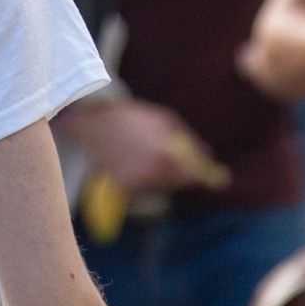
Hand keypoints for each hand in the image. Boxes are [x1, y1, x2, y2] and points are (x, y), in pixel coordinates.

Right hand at [59, 97, 228, 195]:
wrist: (94, 121)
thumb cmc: (134, 116)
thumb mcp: (166, 120)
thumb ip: (190, 141)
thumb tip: (209, 157)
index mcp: (167, 156)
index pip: (193, 176)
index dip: (201, 175)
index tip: (210, 176)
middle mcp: (153, 174)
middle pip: (177, 184)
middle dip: (178, 173)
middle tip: (168, 157)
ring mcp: (137, 183)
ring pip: (159, 187)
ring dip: (160, 177)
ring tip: (146, 155)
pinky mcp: (121, 188)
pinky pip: (142, 189)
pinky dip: (142, 180)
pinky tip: (133, 162)